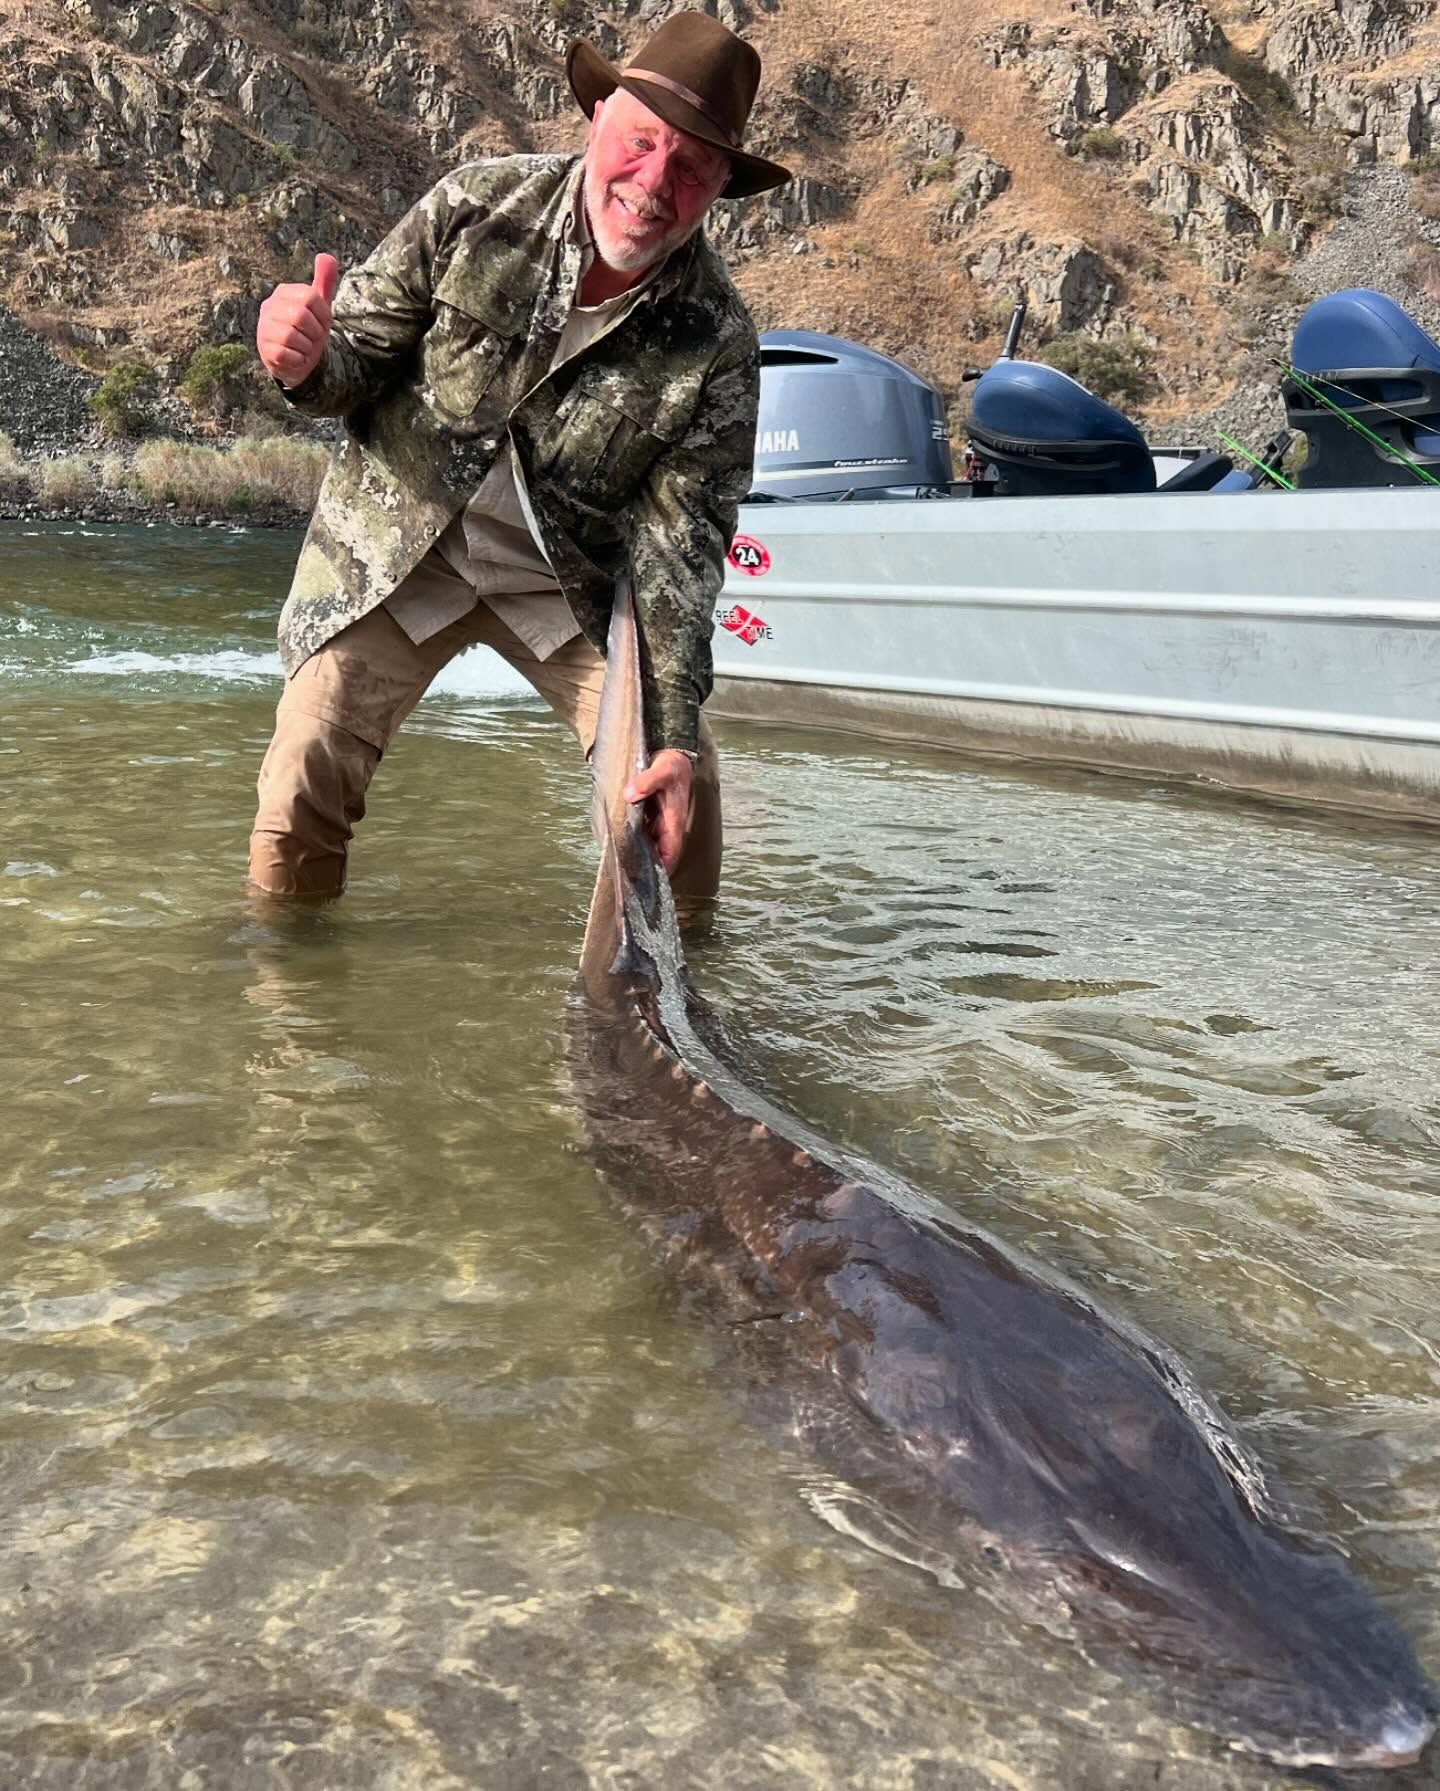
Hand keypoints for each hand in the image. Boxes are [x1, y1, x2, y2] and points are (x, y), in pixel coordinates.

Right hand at [256, 252, 339, 388]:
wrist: (298, 359)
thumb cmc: (309, 329)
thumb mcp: (320, 306)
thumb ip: (324, 282)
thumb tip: (327, 256)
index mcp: (284, 293)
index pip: (311, 297)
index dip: (323, 314)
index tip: (322, 322)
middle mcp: (269, 307)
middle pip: (301, 316)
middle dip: (315, 331)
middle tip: (313, 337)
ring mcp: (264, 328)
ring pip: (292, 336)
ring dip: (307, 347)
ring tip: (304, 347)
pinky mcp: (264, 350)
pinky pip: (286, 355)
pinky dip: (298, 360)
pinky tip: (297, 357)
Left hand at [624, 749, 693, 875]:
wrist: (674, 756)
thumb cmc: (671, 767)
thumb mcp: (661, 771)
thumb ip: (646, 783)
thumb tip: (630, 795)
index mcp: (674, 823)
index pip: (670, 854)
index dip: (660, 869)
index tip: (644, 881)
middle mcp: (667, 828)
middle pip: (657, 855)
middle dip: (643, 867)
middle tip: (623, 878)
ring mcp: (659, 824)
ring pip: (647, 847)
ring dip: (636, 855)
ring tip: (618, 867)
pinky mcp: (650, 819)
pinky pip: (641, 835)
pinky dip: (631, 841)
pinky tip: (617, 844)